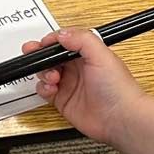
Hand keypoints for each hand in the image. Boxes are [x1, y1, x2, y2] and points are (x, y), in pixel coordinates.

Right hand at [27, 27, 145, 144]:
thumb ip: (82, 40)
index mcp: (86, 54)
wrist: (120, 118)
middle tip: (33, 54)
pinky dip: (43, 88)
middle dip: (39, 54)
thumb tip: (61, 34)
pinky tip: (51, 88)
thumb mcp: (102, 56)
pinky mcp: (62, 100)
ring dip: (43, 72)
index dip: (51, 41)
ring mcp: (68, 84)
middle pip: (50, 56)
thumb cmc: (119, 89)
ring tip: (53, 77)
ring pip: (44, 72)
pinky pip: (44, 90)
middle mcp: (76, 68)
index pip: (62, 41)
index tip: (43, 43)